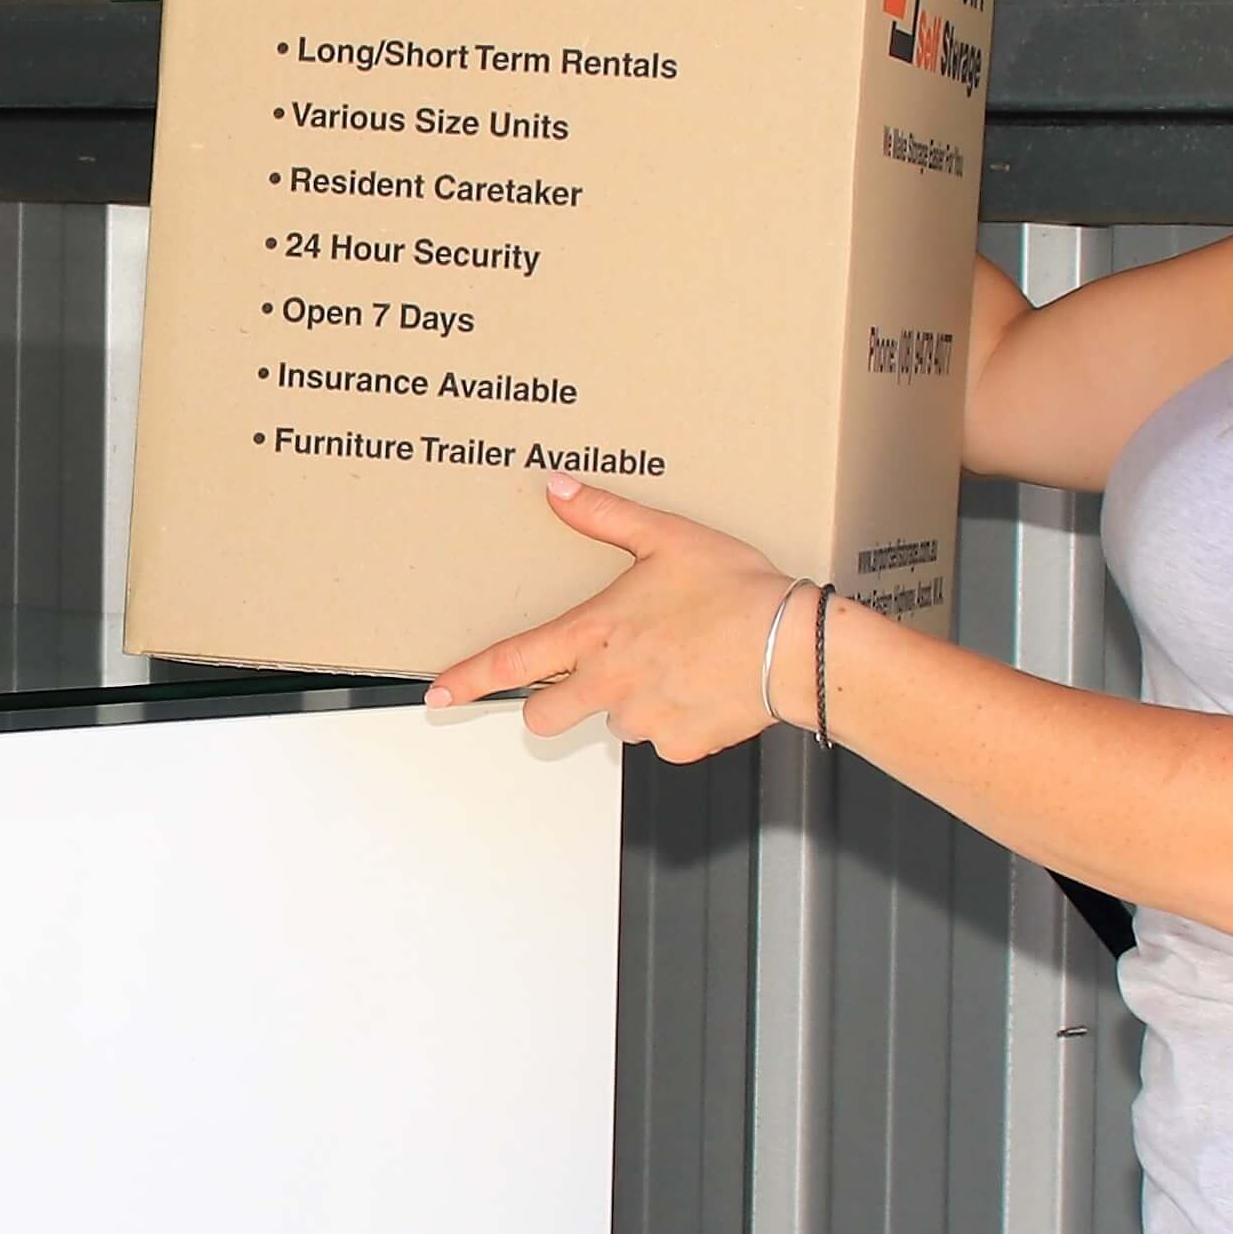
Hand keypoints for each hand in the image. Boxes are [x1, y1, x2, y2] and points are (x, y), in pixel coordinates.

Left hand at [426, 473, 798, 761]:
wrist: (794, 645)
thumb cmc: (736, 589)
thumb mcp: (667, 536)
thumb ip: (605, 516)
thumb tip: (560, 488)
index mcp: (595, 634)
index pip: (511, 664)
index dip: (467, 681)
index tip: (438, 694)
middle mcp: (609, 683)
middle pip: (544, 717)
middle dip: (553, 704)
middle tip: (591, 675)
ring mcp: (643, 718)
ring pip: (612, 724)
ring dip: (627, 703)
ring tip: (673, 665)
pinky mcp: (680, 745)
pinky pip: (663, 740)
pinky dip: (675, 720)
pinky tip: (702, 687)